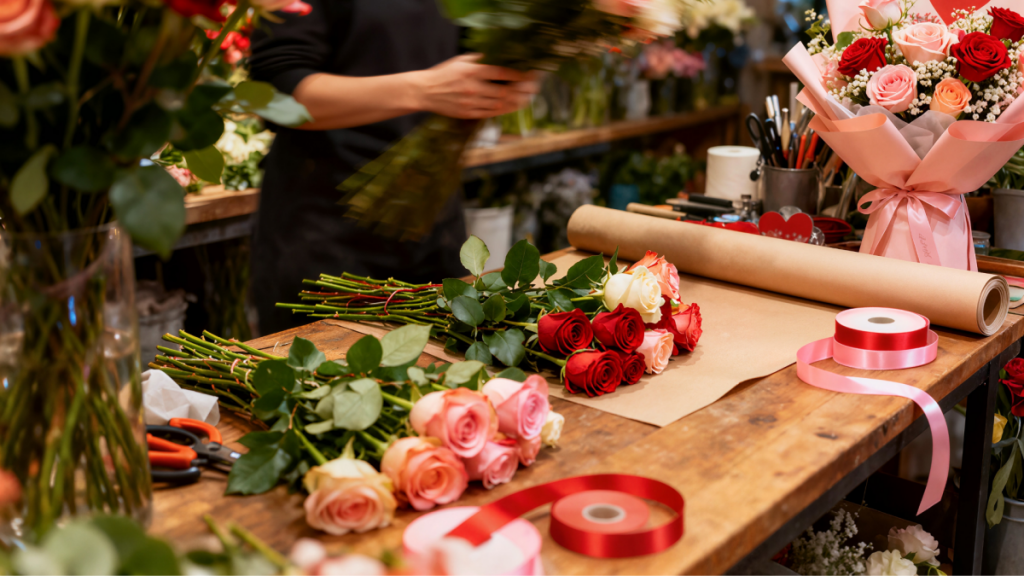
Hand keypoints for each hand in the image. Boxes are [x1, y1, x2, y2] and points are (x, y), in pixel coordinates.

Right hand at [414, 54, 539, 118]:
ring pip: (499, 104)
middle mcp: (473, 86)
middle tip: (533, 90)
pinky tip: (512, 108)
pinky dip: (503, 111)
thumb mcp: (461, 60)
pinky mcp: (467, 113)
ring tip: (527, 100)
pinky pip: (490, 113)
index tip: (530, 75)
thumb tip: (501, 58)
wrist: (425, 91)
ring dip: (516, 103)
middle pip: (504, 91)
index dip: (518, 75)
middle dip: (522, 91)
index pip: (501, 72)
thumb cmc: (445, 73)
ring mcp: (471, 102)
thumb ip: (481, 60)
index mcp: (472, 70)